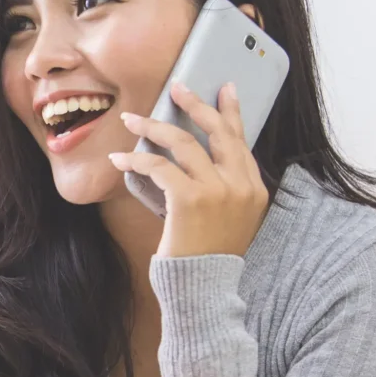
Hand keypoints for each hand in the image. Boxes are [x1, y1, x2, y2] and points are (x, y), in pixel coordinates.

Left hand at [108, 80, 269, 257]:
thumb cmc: (209, 257)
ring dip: (154, 126)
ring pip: (183, 142)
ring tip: (133, 119)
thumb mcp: (231, 221)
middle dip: (197, 104)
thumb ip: (226, 191)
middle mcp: (241, 186)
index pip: (241, 142)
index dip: (230, 114)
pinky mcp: (190, 198)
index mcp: (254, 190)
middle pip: (218, 132)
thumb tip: (199, 161)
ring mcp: (218, 191)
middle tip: (178, 87)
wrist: (203, 289)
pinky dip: (137, 158)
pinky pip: (159, 165)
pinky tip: (121, 157)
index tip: (224, 90)